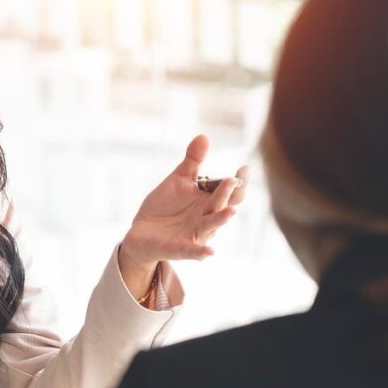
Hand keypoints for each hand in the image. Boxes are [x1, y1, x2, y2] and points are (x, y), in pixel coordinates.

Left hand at [119, 134, 247, 283]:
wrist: (142, 232)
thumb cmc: (165, 206)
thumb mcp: (178, 180)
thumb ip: (192, 162)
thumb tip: (204, 136)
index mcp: (209, 201)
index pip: (229, 191)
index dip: (238, 180)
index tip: (245, 168)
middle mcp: (206, 218)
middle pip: (222, 205)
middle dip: (228, 194)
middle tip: (233, 179)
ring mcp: (195, 234)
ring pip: (211, 226)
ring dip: (221, 219)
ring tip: (231, 211)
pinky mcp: (179, 248)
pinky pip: (192, 250)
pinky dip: (201, 251)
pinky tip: (209, 251)